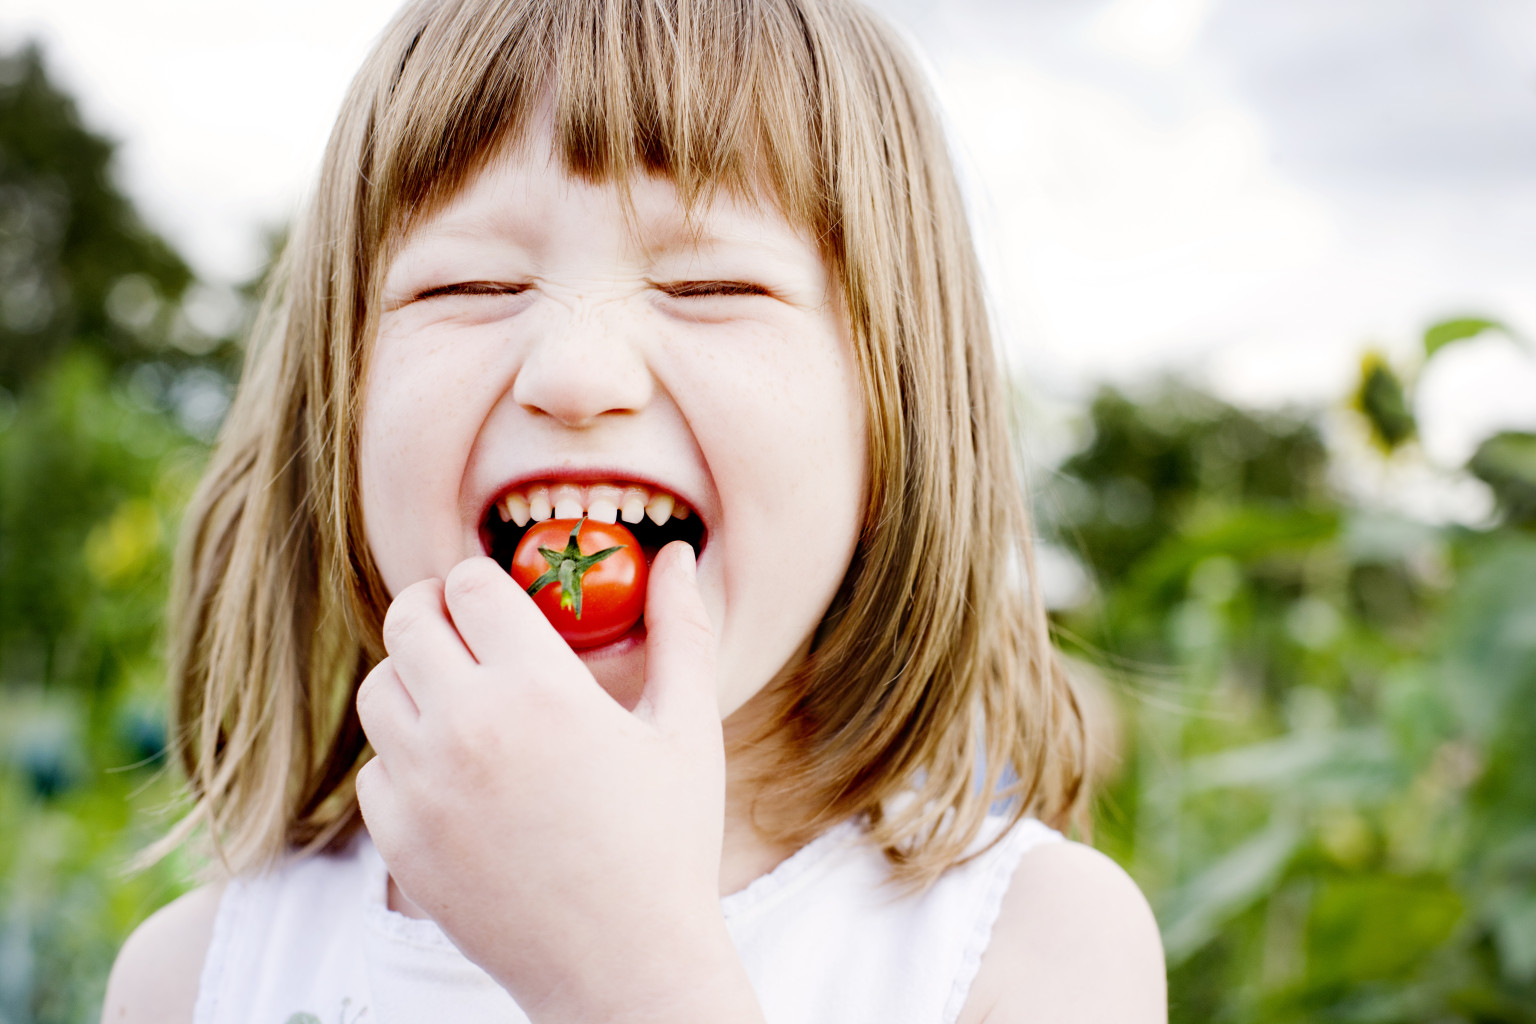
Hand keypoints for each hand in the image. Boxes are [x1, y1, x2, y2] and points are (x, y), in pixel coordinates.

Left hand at [355, 543, 759, 1022]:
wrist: (623, 969)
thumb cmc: (666, 845)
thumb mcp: (686, 729)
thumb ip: (681, 629)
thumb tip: (671, 553)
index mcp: (540, 689)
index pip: (471, 584)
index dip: (485, 580)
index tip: (502, 600)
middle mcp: (467, 728)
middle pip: (407, 619)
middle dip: (437, 611)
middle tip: (469, 631)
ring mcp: (423, 788)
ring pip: (379, 687)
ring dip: (415, 678)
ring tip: (463, 699)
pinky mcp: (399, 841)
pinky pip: (375, 766)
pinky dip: (406, 758)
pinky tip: (458, 775)